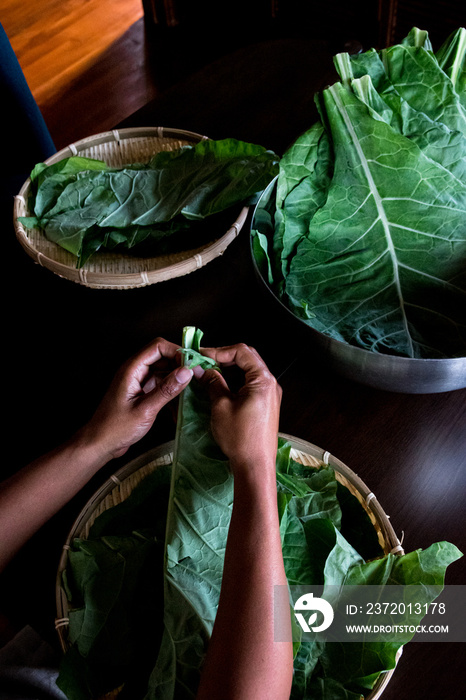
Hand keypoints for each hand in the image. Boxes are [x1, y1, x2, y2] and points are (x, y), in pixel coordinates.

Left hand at [82, 337, 192, 460]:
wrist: (100, 443)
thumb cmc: (116, 428)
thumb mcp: (145, 409)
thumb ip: (167, 390)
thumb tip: (186, 372)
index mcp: (132, 369)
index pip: (157, 347)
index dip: (176, 351)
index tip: (192, 364)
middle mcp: (135, 371)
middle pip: (162, 356)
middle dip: (180, 364)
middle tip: (197, 376)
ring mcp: (139, 381)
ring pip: (163, 370)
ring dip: (177, 378)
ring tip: (192, 388)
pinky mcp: (143, 392)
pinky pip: (161, 383)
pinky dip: (172, 389)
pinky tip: (181, 400)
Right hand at [199, 343, 281, 474]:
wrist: (255, 465)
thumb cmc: (240, 438)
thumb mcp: (221, 407)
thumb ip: (213, 383)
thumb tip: (202, 370)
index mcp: (262, 380)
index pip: (241, 352)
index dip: (219, 350)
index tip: (201, 356)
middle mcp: (270, 384)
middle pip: (247, 358)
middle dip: (224, 357)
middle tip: (203, 362)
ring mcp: (270, 394)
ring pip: (248, 371)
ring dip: (228, 369)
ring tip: (208, 374)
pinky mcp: (266, 404)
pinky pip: (250, 384)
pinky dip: (235, 381)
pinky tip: (220, 386)